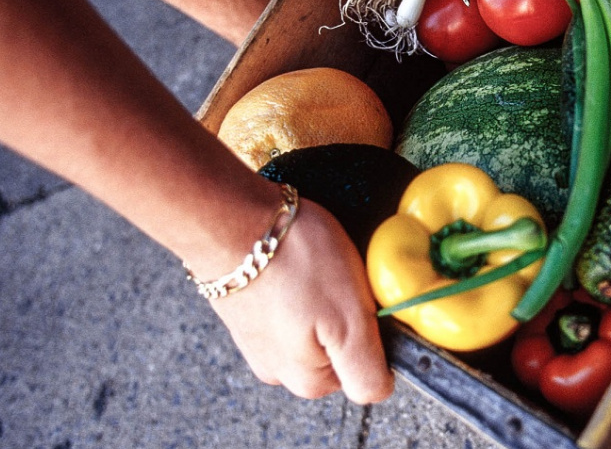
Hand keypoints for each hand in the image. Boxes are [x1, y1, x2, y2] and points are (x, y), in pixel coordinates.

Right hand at [207, 199, 394, 402]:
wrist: (230, 218)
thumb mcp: (350, 323)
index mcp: (306, 380)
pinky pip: (289, 298)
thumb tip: (379, 391)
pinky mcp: (247, 306)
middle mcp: (279, 368)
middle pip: (340, 347)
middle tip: (339, 282)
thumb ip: (366, 371)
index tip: (363, 305)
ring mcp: (259, 337)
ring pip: (315, 321)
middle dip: (348, 315)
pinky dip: (297, 279)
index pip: (365, 372)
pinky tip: (293, 261)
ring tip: (314, 267)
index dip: (375, 335)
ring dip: (323, 295)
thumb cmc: (291, 261)